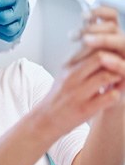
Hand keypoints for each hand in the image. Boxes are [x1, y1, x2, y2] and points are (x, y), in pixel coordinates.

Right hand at [42, 7, 124, 134]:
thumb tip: (99, 50)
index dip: (105, 47)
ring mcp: (78, 93)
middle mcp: (71, 77)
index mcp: (67, 66)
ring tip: (119, 79)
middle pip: (100, 58)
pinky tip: (115, 93)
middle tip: (120, 64)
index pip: (89, 46)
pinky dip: (116, 94)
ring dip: (118, 77)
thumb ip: (80, 61)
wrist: (46, 118)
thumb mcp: (65, 73)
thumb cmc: (59, 95)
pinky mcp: (85, 109)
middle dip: (115, 60)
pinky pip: (109, 97)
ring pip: (107, 76)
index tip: (112, 52)